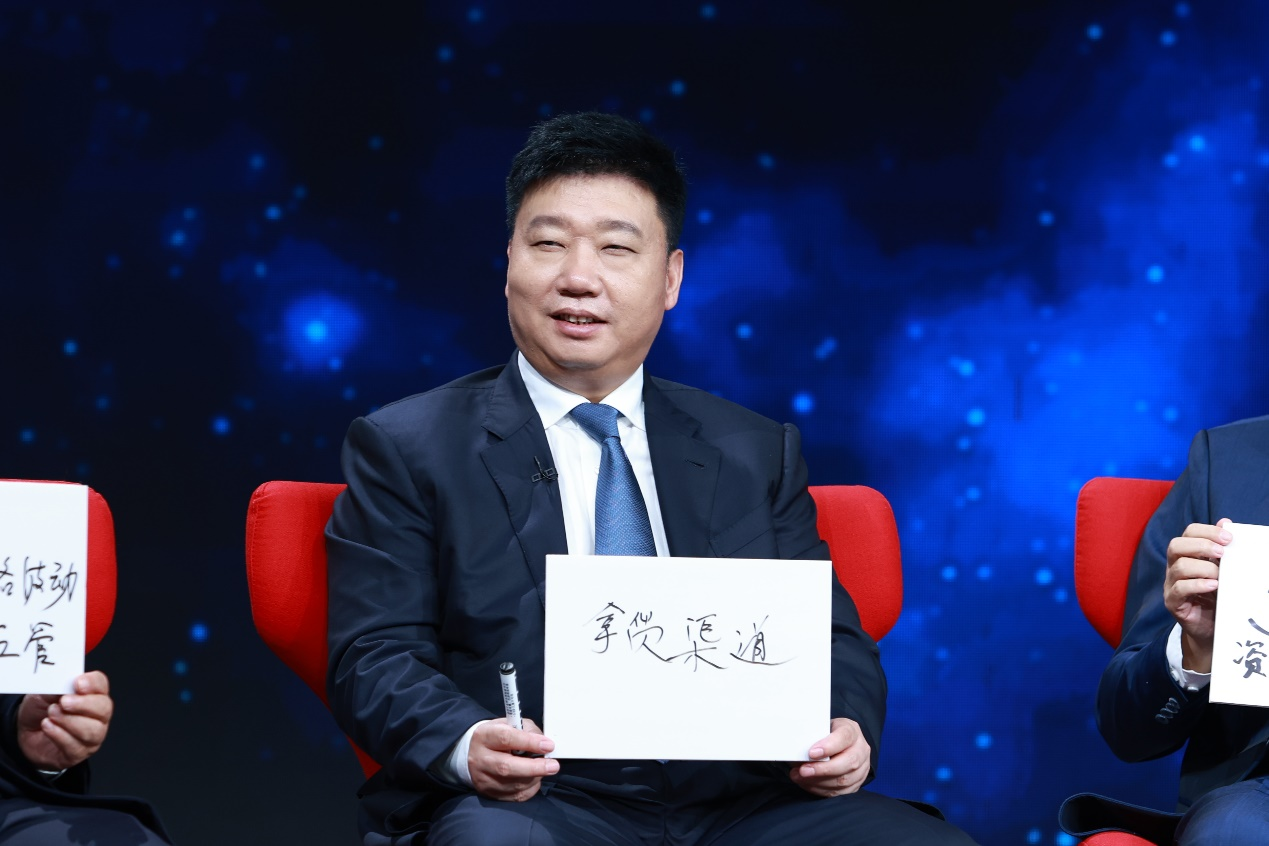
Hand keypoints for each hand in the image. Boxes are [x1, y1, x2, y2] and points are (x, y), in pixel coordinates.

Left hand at [17, 671, 112, 770]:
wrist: (26, 733)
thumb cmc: (39, 710)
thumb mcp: (44, 691)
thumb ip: (57, 685)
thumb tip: (65, 682)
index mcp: (91, 693)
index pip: (101, 685)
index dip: (93, 683)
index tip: (78, 683)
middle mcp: (97, 714)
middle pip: (104, 708)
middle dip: (83, 704)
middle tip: (64, 701)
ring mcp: (91, 735)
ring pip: (93, 730)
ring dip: (69, 721)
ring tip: (51, 715)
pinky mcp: (80, 753)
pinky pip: (76, 746)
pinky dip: (60, 735)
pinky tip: (48, 727)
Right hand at [468, 717, 558, 801]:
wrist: (476, 754)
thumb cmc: (498, 737)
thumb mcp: (511, 724)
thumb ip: (528, 730)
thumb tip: (545, 744)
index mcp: (484, 736)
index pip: (506, 739)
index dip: (529, 742)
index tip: (548, 745)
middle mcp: (480, 759)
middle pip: (506, 767)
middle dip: (534, 767)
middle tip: (553, 766)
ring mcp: (484, 780)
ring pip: (514, 784)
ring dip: (535, 777)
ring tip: (543, 768)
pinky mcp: (491, 794)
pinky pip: (517, 795)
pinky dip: (530, 787)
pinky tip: (533, 778)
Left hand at [789, 717, 870, 796]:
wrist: (841, 744)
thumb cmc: (828, 735)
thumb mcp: (822, 728)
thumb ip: (813, 737)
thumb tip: (796, 751)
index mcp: (852, 731)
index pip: (844, 737)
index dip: (828, 746)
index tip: (811, 753)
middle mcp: (861, 749)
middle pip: (848, 762)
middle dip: (823, 769)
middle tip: (803, 770)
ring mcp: (862, 768)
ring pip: (844, 780)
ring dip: (819, 782)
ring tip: (800, 778)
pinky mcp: (857, 783)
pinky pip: (840, 791)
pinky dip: (821, 790)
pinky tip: (808, 784)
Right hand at [1164, 519, 1231, 672]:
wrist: (1212, 628)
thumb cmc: (1218, 595)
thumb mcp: (1224, 570)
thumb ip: (1222, 549)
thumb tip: (1226, 522)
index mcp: (1187, 555)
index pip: (1189, 533)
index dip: (1207, 531)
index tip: (1229, 538)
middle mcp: (1175, 567)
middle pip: (1176, 545)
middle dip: (1202, 546)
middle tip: (1223, 553)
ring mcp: (1171, 585)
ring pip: (1178, 567)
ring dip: (1203, 568)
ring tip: (1220, 575)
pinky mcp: (1173, 603)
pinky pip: (1179, 589)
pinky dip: (1197, 585)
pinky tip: (1213, 586)